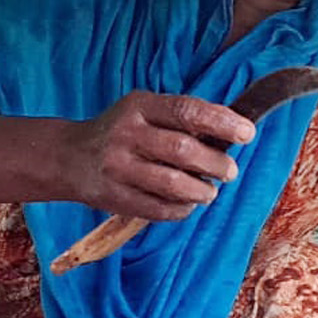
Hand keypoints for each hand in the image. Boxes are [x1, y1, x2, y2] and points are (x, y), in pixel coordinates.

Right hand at [59, 91, 255, 220]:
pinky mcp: (114, 197)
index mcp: (139, 107)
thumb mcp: (143, 110)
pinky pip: (158, 209)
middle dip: (216, 163)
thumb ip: (179, 117)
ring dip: (202, 191)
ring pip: (173, 184)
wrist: (69, 158)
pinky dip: (181, 209)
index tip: (247, 133)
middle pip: (183, 150)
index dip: (221, 122)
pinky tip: (187, 204)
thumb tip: (230, 131)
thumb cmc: (120, 131)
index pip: (186, 110)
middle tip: (230, 171)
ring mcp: (119, 168)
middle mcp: (127, 135)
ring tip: (210, 191)